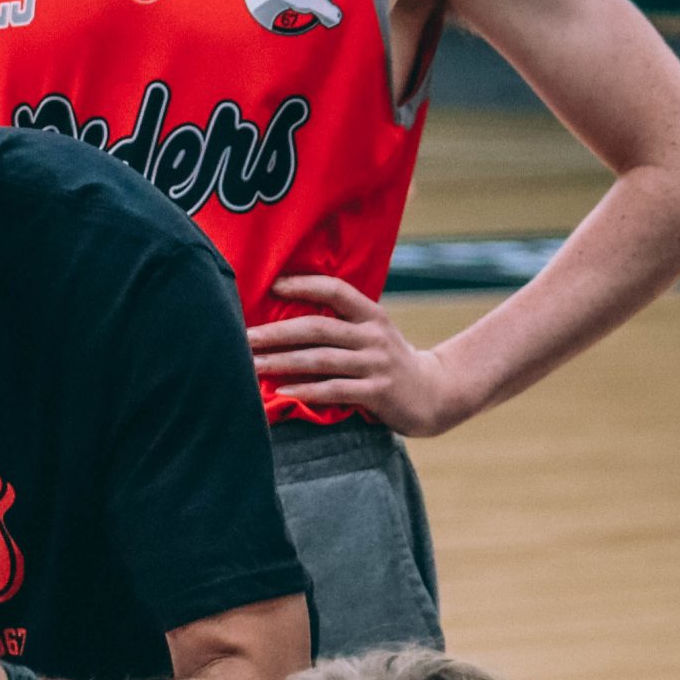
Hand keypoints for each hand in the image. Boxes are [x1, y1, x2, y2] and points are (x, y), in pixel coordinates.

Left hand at [248, 275, 468, 436]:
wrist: (435, 393)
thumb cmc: (388, 361)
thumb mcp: (373, 334)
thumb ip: (342, 323)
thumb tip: (285, 316)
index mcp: (371, 315)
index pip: (335, 290)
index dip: (304, 285)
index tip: (271, 286)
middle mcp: (374, 336)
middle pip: (318, 328)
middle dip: (278, 332)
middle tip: (245, 336)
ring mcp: (376, 364)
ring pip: (322, 359)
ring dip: (283, 362)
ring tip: (253, 365)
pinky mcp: (378, 392)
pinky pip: (335, 390)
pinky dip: (307, 391)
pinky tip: (283, 391)